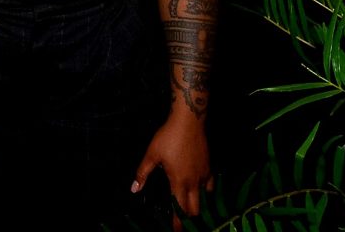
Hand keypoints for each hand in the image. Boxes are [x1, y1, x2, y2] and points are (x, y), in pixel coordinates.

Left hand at [132, 113, 212, 229]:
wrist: (188, 123)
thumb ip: (143, 173)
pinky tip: (200, 189)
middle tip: (180, 219)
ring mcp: (203, 175)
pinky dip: (205, 191)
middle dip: (187, 217)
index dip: (178, 223)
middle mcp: (193, 182)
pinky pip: (209, 186)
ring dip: (196, 205)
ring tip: (189, 207)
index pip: (179, 209)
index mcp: (178, 182)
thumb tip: (134, 189)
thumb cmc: (167, 138)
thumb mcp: (151, 155)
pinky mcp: (209, 167)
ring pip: (203, 199)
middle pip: (194, 209)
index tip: (176, 230)